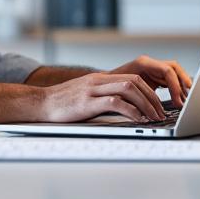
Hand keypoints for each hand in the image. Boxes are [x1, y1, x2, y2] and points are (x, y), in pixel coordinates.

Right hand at [40, 72, 166, 122]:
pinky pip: (115, 102)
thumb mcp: (86, 96)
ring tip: (153, 118)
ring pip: (129, 89)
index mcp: (100, 79)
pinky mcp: (87, 102)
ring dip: (146, 104)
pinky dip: (131, 111)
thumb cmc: (61, 104)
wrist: (39, 103)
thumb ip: (103, 98)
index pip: (133, 78)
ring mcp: (93, 90)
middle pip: (135, 82)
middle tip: (161, 113)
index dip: (149, 92)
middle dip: (152, 98)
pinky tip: (138, 120)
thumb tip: (124, 110)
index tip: (158, 106)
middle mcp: (99, 81)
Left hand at [109, 55, 192, 107]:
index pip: (167, 70)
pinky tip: (177, 101)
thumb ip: (136, 97)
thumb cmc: (107, 88)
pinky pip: (169, 80)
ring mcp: (151, 69)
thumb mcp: (121, 92)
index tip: (178, 101)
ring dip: (181, 87)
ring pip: (174, 74)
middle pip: (174, 69)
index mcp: (142, 63)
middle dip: (183, 84)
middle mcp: (148, 64)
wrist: (97, 86)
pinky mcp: (152, 77)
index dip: (176, 86)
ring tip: (184, 102)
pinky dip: (175, 90)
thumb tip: (149, 109)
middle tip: (187, 101)